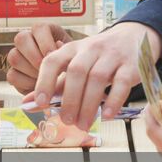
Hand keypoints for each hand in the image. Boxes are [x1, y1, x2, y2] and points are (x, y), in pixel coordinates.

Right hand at [7, 24, 71, 93]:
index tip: (55, 56)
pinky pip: (12, 76)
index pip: (38, 28)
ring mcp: (17, 56)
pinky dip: (26, 83)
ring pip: (14, 57)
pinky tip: (38, 86)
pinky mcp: (13, 74)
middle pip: (21, 38)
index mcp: (44, 32)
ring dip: (30, 70)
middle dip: (35, 56)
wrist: (66, 85)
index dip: (45, 42)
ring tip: (45, 79)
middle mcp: (27, 40)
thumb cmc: (70, 67)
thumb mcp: (72, 57)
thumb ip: (66, 51)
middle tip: (48, 69)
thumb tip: (58, 45)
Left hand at [32, 22, 161, 130]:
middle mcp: (91, 48)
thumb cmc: (98, 57)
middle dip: (70, 100)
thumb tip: (29, 104)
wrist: (132, 37)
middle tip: (67, 121)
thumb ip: (54, 85)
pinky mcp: (131, 65)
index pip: (53, 60)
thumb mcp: (75, 63)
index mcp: (72, 48)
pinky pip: (121, 83)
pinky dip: (113, 101)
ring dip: (89, 104)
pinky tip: (106, 115)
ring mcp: (112, 55)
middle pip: (76, 71)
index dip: (44, 81)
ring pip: (97, 78)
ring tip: (84, 124)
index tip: (41, 103)